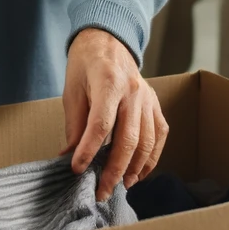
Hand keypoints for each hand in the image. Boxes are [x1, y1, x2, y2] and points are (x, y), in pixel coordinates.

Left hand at [62, 28, 167, 200]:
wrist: (107, 38)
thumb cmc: (85, 63)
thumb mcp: (72, 89)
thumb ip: (74, 124)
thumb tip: (69, 157)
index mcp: (108, 83)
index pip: (101, 125)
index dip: (89, 151)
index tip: (77, 170)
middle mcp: (133, 91)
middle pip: (128, 138)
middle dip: (114, 170)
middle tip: (101, 191)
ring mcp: (147, 97)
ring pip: (147, 140)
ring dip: (135, 167)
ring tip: (121, 185)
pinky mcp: (155, 102)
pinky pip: (159, 133)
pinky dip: (152, 156)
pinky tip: (140, 171)